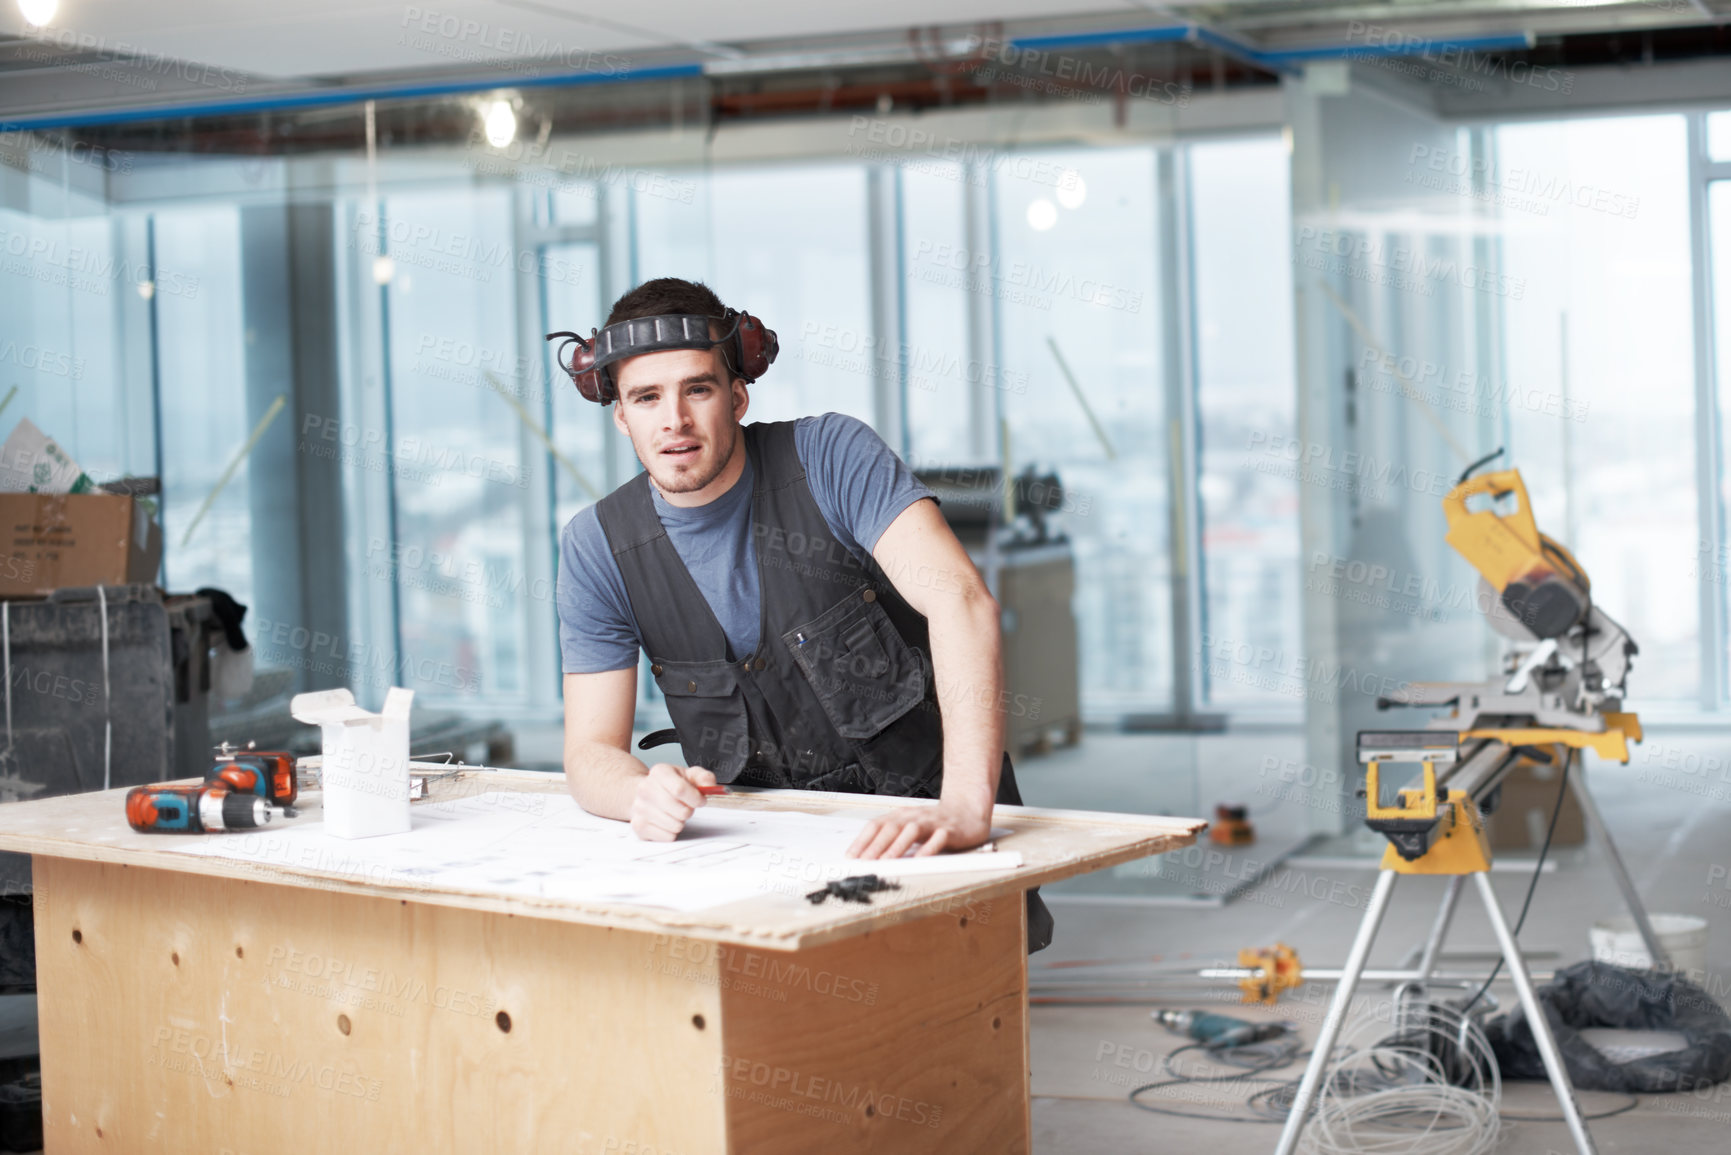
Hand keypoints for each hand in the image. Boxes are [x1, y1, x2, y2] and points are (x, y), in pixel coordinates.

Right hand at [629, 762, 714, 841]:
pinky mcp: (639, 826)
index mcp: (659, 772)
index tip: (700, 800)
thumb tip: (711, 785)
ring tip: (674, 813)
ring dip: (680, 822)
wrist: (645, 792)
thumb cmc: (670, 784)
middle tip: (685, 806)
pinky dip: (671, 832)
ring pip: (676, 826)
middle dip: (689, 811)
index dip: (696, 798)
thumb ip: (704, 777)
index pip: (680, 789)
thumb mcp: (688, 775)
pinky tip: (666, 821)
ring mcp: (640, 808)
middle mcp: (645, 789)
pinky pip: (668, 837)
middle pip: (681, 811)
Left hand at [846, 799, 990, 859]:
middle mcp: (914, 817)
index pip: (877, 825)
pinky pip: (937, 839)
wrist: (967, 810)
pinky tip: (919, 860)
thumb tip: (868, 856)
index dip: (862, 840)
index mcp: (901, 816)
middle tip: (863, 862)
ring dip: (897, 846)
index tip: (850, 856)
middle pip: (891, 828)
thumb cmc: (934, 823)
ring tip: (885, 861)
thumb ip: (892, 839)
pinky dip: (928, 849)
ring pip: (911, 831)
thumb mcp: (910, 827)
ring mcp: (932, 822)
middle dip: (875, 845)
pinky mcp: (950, 830)